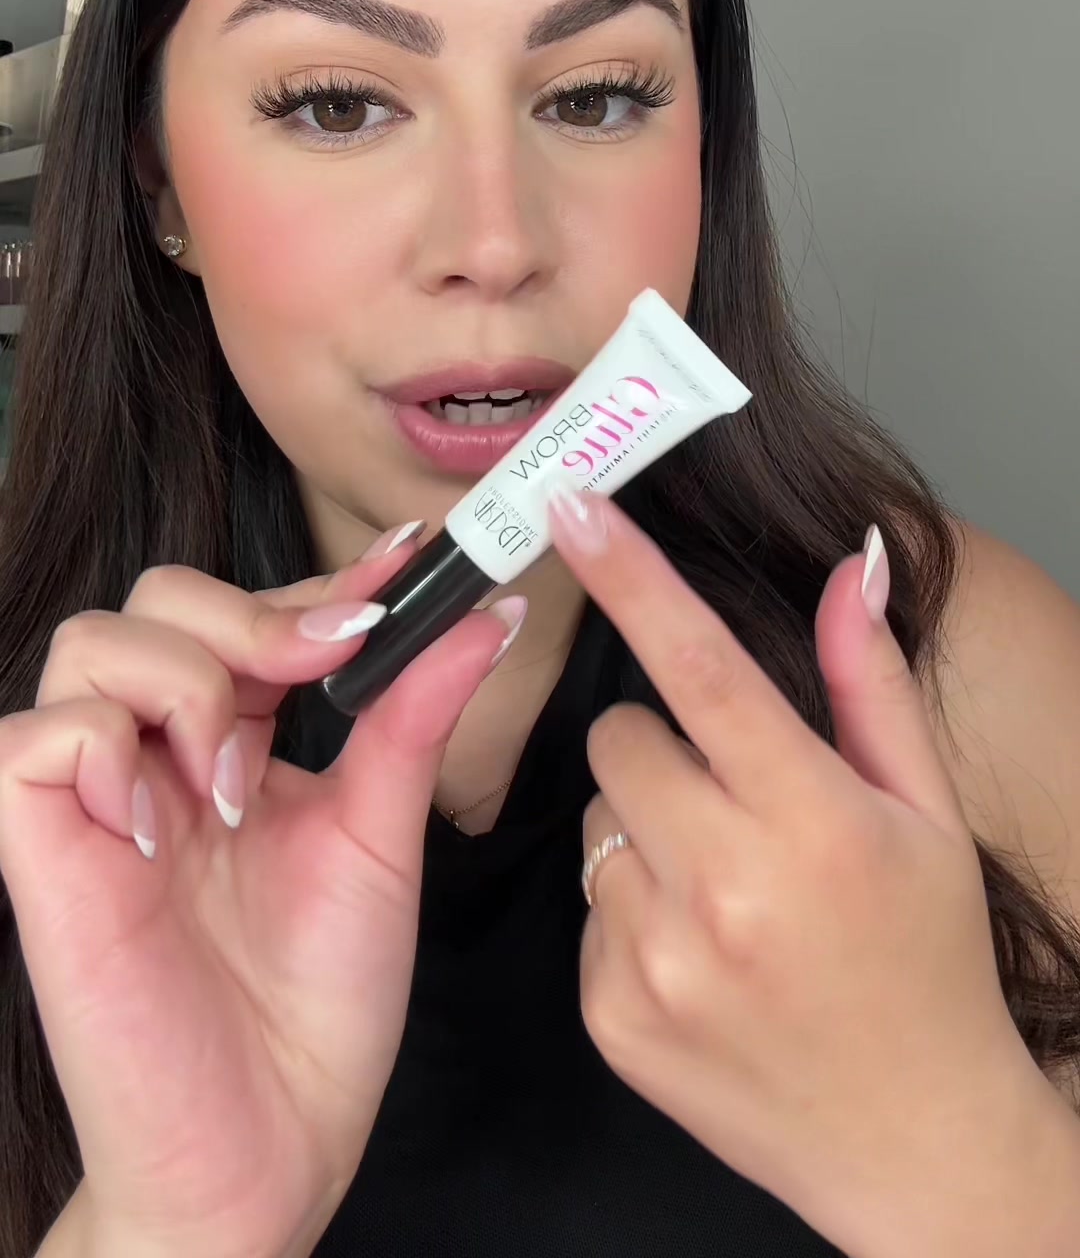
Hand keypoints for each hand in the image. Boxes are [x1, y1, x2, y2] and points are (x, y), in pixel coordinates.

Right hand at [0, 529, 520, 1257]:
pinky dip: (105, 750)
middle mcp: (158, 754)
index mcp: (233, 742)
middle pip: (160, 598)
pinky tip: (167, 827)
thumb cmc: (316, 1006)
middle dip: (251, 613)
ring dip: (184, 681)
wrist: (269, 1148)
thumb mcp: (378, 837)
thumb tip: (482, 612)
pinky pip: (31, 740)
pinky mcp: (39, 854)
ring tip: (236, 785)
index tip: (410, 556)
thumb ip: (413, 717)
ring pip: (93, 642)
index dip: (325, 577)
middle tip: (323, 668)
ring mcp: (94, 800)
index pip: (255, 612)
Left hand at [548, 490, 1042, 1257]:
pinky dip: (632, 915)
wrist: (912, 1142)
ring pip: (599, 822)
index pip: (701, 667)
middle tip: (733, 802)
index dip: (631, 575)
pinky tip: (701, 957)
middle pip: (621, 738)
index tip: (572, 502)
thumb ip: (869, 683)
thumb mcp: (926, 815)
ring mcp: (657, 962)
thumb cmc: (927, 962)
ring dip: (648, 835)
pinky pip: (586, 909)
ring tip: (727, 894)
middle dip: (664, 748)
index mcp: (811, 821)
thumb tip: (852, 562)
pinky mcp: (610, 1017)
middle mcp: (725, 889)